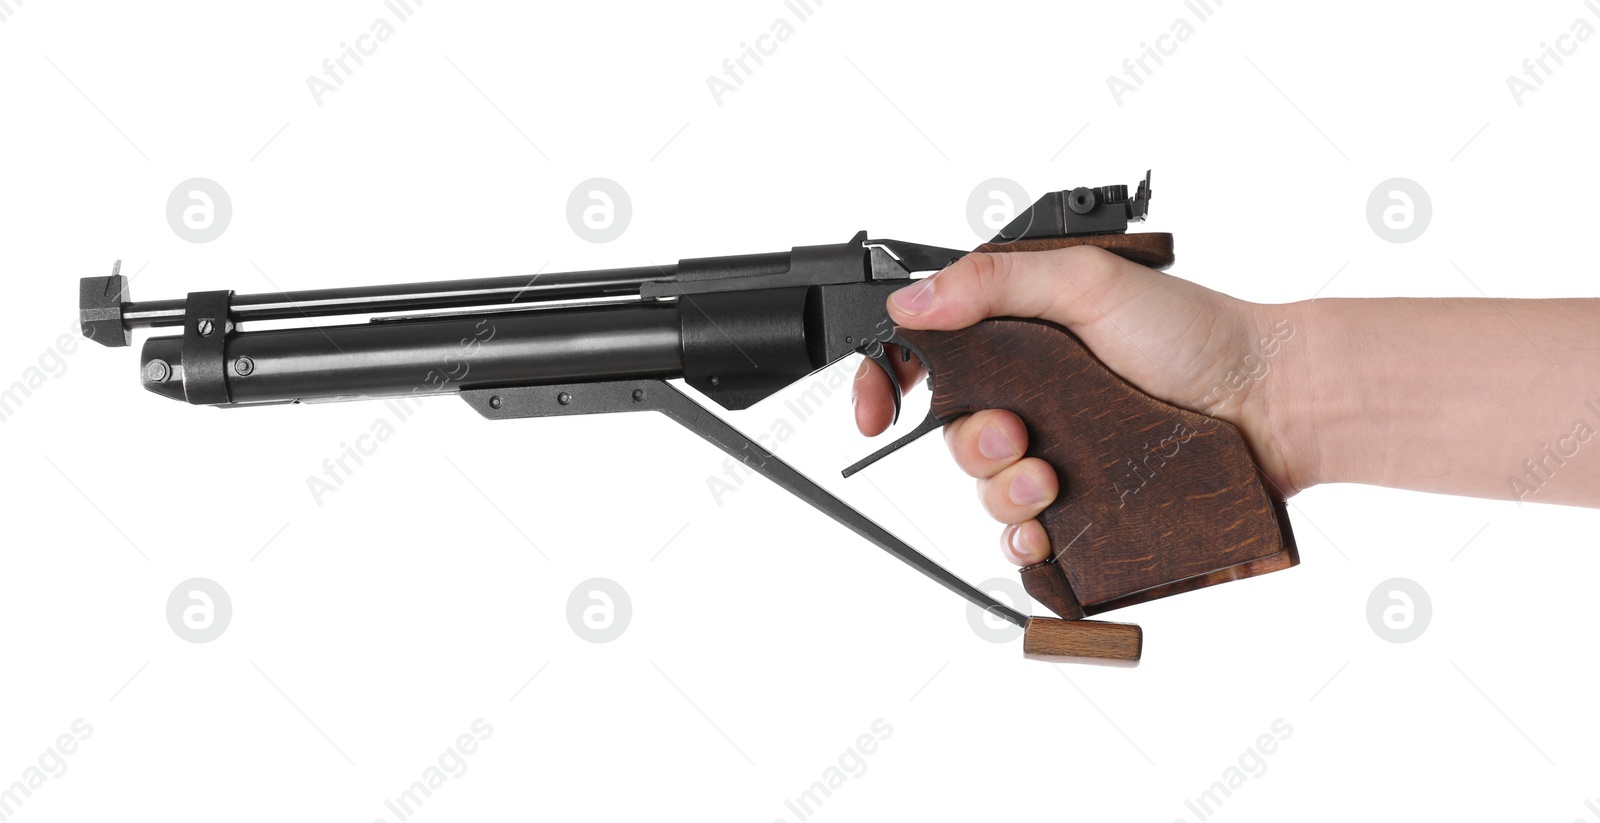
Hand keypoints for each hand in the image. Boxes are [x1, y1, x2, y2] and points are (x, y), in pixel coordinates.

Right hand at [852, 246, 1300, 566]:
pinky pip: (1024, 536)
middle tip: (1016, 434)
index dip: (886, 382)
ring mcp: (1056, 454)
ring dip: (1002, 490)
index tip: (876, 413)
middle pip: (951, 432)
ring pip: (984, 489)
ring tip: (1047, 481)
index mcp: (1019, 334)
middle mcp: (1031, 395)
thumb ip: (994, 282)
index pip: (925, 356)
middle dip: (971, 442)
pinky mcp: (1083, 507)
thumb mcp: (1087, 281)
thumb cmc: (1195, 333)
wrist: (1271, 404)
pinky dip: (1022, 537)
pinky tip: (1044, 528)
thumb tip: (911, 303)